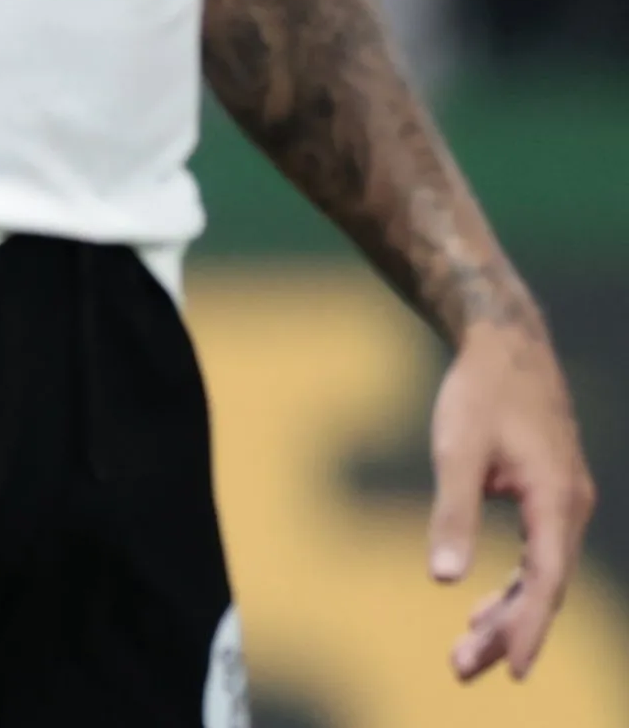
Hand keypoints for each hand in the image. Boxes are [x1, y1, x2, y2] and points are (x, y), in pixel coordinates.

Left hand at [430, 319, 597, 680]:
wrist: (505, 345)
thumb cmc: (480, 393)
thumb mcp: (456, 452)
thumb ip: (453, 515)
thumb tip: (444, 579)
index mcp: (557, 500)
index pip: (546, 580)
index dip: (528, 628)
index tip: (511, 669)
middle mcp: (571, 507)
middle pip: (544, 587)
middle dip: (507, 632)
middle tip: (463, 670)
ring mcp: (565, 504)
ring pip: (541, 576)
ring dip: (506, 614)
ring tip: (465, 653)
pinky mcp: (550, 497)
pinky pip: (538, 556)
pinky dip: (512, 586)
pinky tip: (482, 610)